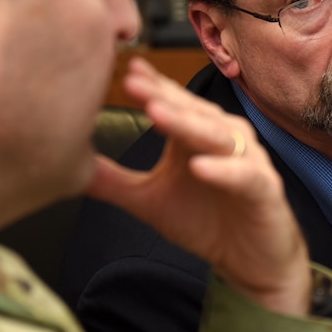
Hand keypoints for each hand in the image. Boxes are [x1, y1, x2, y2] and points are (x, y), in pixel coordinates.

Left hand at [85, 57, 311, 314]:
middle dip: (161, 97)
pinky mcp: (263, 188)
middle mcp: (222, 137)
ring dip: (187, 124)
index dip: (149, 87)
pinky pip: (242, 175)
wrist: (251, 260)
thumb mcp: (150, 201)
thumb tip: (68, 167)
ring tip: (157, 115)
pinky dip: (222, 169)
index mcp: (195, 133)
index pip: (171, 102)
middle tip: (133, 83)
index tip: (123, 71)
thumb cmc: (205, 221)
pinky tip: (198, 166)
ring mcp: (245, 159)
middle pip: (190, 111)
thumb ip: (114, 181)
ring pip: (215, 135)